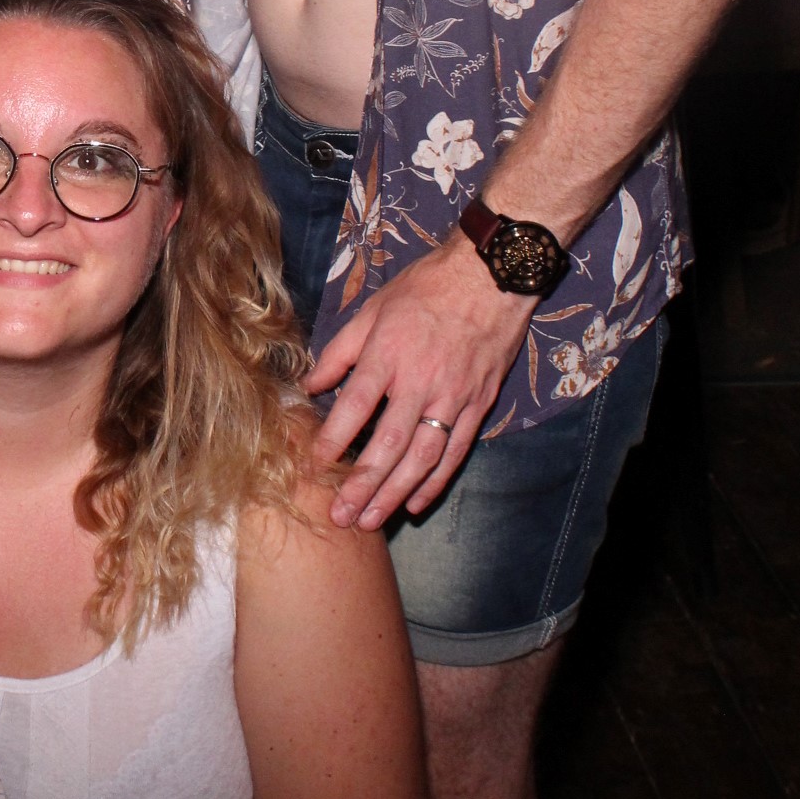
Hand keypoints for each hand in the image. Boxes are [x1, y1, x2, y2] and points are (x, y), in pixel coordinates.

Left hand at [307, 235, 533, 529]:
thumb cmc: (425, 289)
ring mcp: (453, 397)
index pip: (354, 407)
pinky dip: (436, 481)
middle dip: (361, 485)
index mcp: (388, 354)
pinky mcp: (478, 405)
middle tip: (340, 517)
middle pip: (387, 444)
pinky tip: (415, 503)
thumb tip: (309, 385)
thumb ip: (340, 351)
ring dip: (395, 493)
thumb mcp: (373, 309)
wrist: (490, 277)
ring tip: (371, 520)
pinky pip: (456, 452)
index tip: (313, 466)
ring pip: (422, 457)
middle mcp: (420, 381)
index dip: (333, 440)